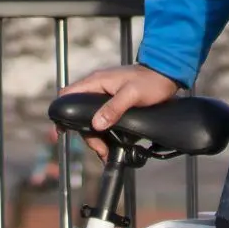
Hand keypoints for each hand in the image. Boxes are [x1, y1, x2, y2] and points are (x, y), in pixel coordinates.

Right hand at [58, 63, 180, 156]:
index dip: (62, 112)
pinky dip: (104, 133)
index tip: (64, 131)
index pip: (68, 95)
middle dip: (87, 134)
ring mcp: (104, 96)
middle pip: (79, 114)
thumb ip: (113, 108)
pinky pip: (101, 119)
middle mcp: (97, 88)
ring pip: (91, 120)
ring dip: (96, 137)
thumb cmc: (150, 81)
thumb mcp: (132, 95)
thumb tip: (96, 124)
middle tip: (100, 149)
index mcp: (96, 82)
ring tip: (106, 152)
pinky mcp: (113, 103)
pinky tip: (110, 145)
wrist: (166, 75)